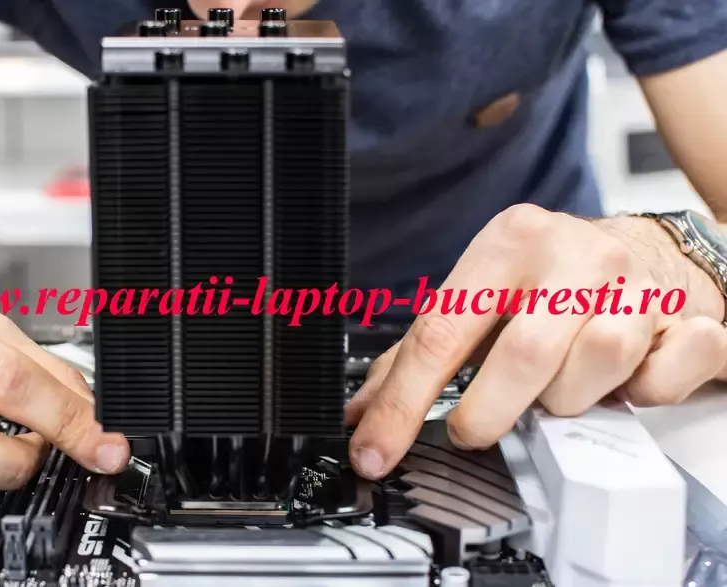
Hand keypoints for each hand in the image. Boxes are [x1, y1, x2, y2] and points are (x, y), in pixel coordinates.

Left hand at [345, 204, 726, 479]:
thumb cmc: (553, 282)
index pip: (441, 332)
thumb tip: (362, 413)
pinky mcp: (689, 318)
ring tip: (559, 388)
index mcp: (509, 242)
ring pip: (595, 367)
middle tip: (477, 427)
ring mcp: (637, 285)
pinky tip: (622, 383)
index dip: (402, 404)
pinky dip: (638, 395)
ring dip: (567, 400)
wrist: (650, 253)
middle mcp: (574, 255)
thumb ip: (419, 355)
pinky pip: (661, 379)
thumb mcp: (481, 300)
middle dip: (488, 413)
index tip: (376, 451)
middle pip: (520, 356)